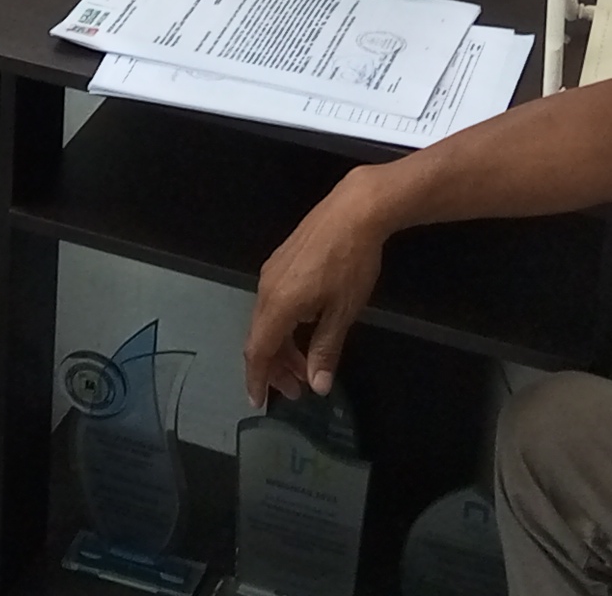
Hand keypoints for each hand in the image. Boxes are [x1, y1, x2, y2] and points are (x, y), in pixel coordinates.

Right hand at [245, 175, 395, 405]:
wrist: (354, 210)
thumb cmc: (352, 263)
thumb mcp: (343, 312)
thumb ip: (326, 349)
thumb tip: (317, 385)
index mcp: (279, 305)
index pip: (258, 351)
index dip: (257, 379)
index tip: (259, 402)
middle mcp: (266, 289)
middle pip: (260, 338)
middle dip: (275, 367)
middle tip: (297, 389)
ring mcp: (271, 273)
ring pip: (266, 320)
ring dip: (281, 347)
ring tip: (305, 364)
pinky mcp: (280, 262)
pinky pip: (272, 303)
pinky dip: (283, 326)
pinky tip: (305, 328)